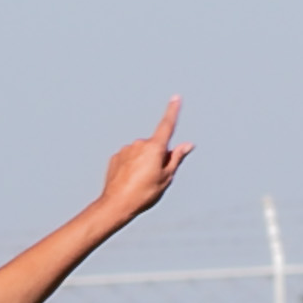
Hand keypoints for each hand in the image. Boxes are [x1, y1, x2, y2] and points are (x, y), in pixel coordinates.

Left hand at [94, 97, 193, 224]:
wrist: (116, 204)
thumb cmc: (143, 194)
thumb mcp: (165, 178)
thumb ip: (176, 158)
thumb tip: (186, 145)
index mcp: (155, 148)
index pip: (167, 125)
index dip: (173, 111)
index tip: (176, 98)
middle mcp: (139, 144)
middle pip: (155, 146)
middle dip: (158, 157)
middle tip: (154, 178)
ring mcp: (126, 150)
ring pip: (141, 153)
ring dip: (143, 162)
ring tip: (139, 182)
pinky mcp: (116, 157)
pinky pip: (129, 158)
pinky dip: (132, 166)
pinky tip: (129, 180)